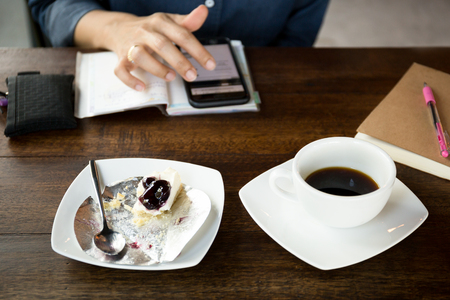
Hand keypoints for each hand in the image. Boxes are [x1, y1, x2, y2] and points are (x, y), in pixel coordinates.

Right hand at [74, 5, 215, 90]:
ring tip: (171, 77)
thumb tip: (204, 11)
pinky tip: (142, 87)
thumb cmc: (151, 28)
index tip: (210, 64)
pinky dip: (130, 80)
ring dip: (157, 68)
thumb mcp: (170, 22)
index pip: (182, 35)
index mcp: (160, 23)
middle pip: (162, 45)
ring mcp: (131, 45)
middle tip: (193, 75)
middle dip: (179, 62)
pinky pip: (121, 70)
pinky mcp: (120, 58)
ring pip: (140, 56)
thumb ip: (188, 21)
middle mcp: (145, 32)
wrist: (119, 28)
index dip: (198, 50)